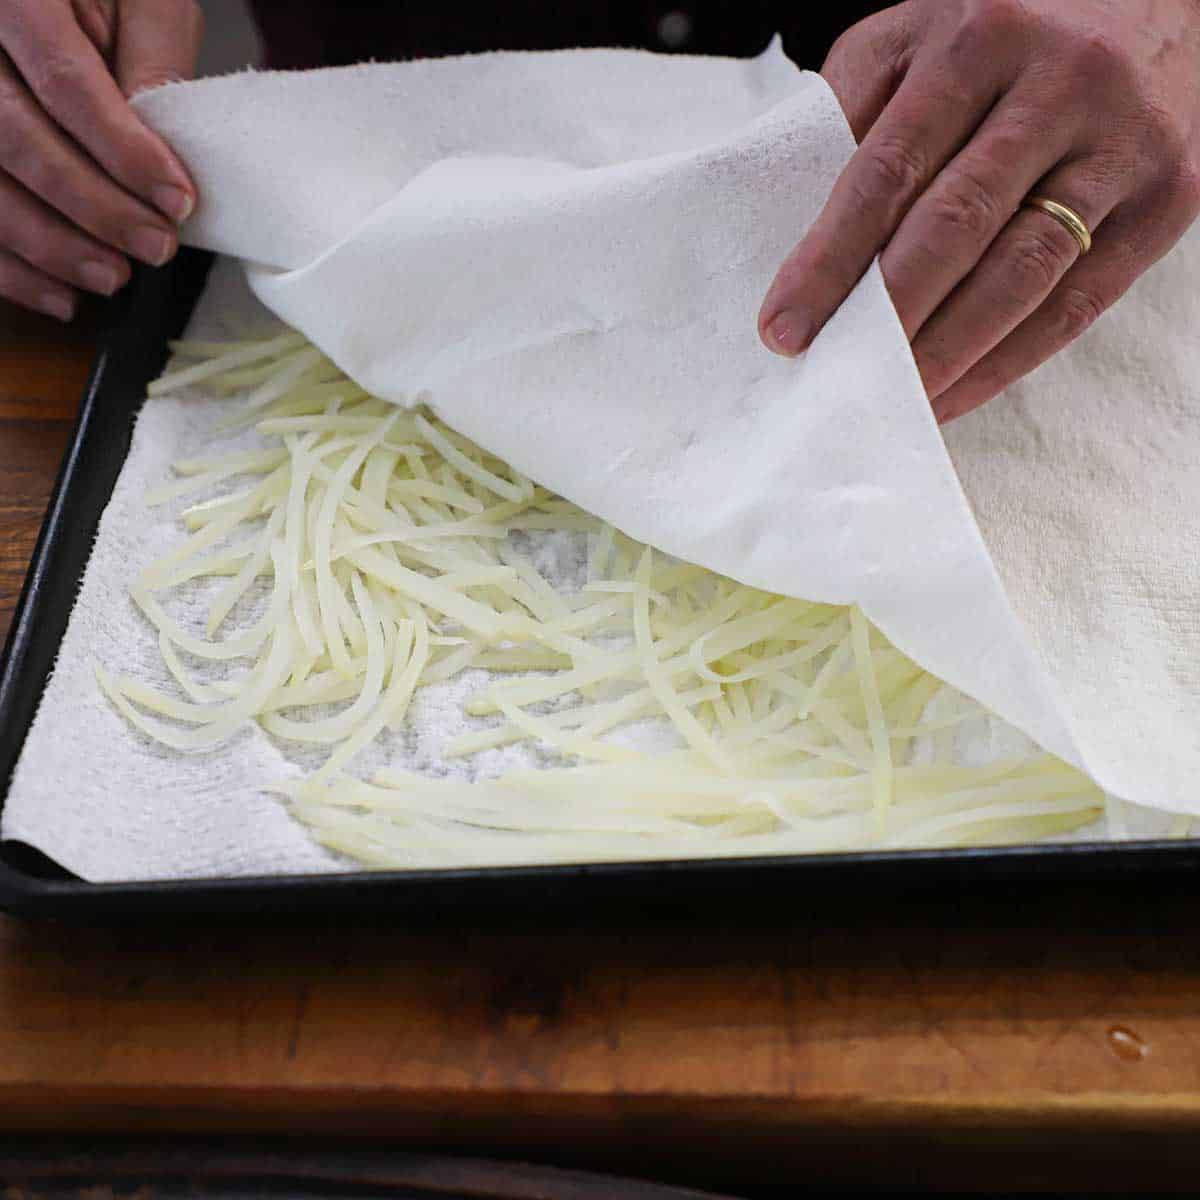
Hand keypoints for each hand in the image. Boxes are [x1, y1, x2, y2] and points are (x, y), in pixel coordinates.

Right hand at [0, 0, 202, 320]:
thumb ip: (150, 56)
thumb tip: (162, 142)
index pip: (62, 82)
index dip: (123, 152)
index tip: (176, 201)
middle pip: (16, 139)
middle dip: (93, 207)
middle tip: (154, 247)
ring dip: (49, 246)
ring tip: (113, 276)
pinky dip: (10, 270)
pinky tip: (59, 297)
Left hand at [758, 0, 1199, 421]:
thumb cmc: (1011, 34)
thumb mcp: (925, 35)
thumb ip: (859, 110)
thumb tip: (794, 231)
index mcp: (979, 38)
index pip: (886, 169)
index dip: (829, 259)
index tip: (783, 327)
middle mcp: (1059, 82)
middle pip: (955, 224)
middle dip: (883, 313)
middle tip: (830, 374)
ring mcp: (1122, 142)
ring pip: (1021, 271)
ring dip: (946, 351)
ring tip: (890, 398)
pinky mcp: (1168, 197)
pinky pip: (1078, 304)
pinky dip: (1008, 362)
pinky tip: (953, 394)